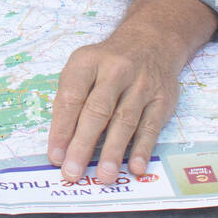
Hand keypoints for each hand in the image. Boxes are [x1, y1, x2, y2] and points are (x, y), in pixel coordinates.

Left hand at [46, 26, 180, 184]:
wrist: (151, 41)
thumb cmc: (108, 62)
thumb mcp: (83, 66)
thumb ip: (70, 99)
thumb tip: (61, 142)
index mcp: (88, 61)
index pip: (71, 97)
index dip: (61, 129)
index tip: (55, 156)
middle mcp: (115, 71)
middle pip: (97, 111)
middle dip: (83, 144)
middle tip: (73, 172)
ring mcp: (141, 85)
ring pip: (125, 121)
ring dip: (113, 152)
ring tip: (104, 176)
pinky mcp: (161, 99)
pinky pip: (150, 127)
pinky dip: (143, 148)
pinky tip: (135, 166)